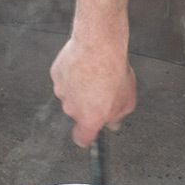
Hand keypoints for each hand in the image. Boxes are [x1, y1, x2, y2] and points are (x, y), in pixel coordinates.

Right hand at [50, 34, 137, 148]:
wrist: (98, 46)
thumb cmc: (113, 71)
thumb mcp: (127, 101)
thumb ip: (118, 116)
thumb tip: (113, 122)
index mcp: (89, 118)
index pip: (82, 139)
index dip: (86, 137)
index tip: (90, 133)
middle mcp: (72, 108)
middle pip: (78, 113)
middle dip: (88, 105)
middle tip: (102, 91)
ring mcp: (62, 91)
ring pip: (71, 95)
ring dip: (80, 89)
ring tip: (95, 75)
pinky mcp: (56, 75)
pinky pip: (65, 79)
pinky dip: (73, 75)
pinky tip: (85, 66)